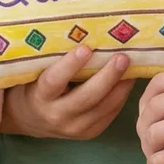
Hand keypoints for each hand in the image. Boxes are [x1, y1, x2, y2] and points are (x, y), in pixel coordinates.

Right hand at [1, 45, 133, 140]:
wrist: (32, 119)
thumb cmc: (35, 85)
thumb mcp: (37, 72)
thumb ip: (54, 59)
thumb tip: (85, 31)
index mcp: (40, 97)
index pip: (54, 81)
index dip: (70, 65)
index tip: (85, 48)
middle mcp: (56, 115)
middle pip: (86, 97)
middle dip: (107, 77)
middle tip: (122, 57)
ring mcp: (74, 128)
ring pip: (103, 108)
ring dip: (120, 86)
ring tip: (132, 66)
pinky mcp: (89, 133)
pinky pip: (109, 114)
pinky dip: (121, 96)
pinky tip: (129, 80)